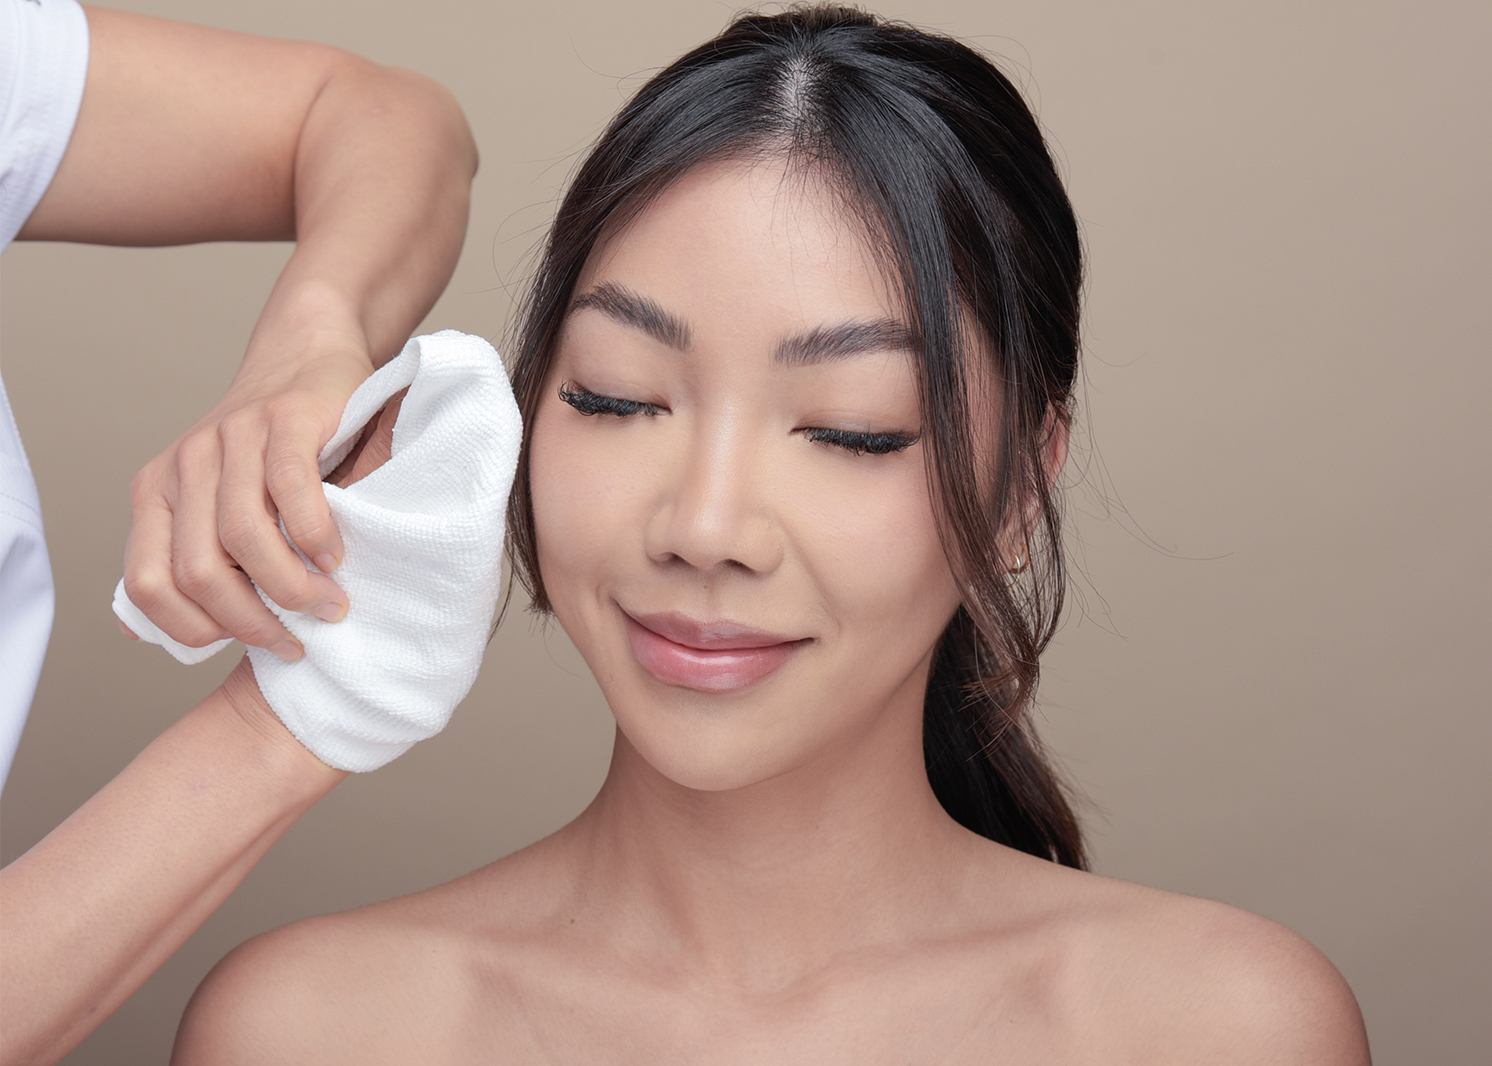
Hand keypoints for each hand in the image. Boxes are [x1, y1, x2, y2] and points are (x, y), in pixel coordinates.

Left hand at [121, 334, 375, 660]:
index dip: (194, 629)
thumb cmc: (278, 450)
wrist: (308, 358)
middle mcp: (183, 465)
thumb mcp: (221, 504)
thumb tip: (140, 632)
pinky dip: (315, 537)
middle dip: (252, 620)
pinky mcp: (282, 419)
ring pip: (242, 538)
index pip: (147, 584)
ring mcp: (231, 437)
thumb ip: (193, 558)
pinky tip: (335, 556)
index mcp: (157, 494)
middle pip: (197, 571)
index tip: (247, 640)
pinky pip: (290, 492)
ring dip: (291, 587)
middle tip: (298, 637)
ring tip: (329, 604)